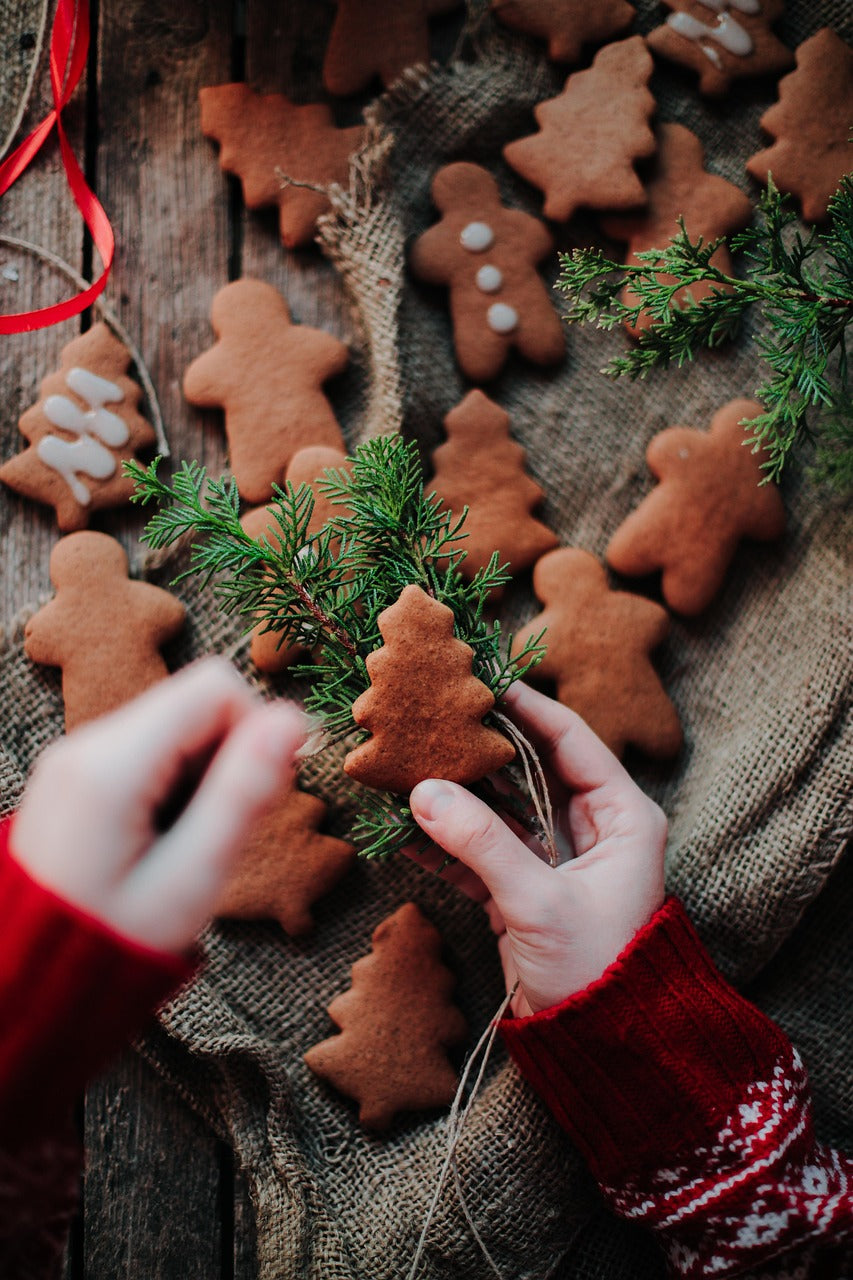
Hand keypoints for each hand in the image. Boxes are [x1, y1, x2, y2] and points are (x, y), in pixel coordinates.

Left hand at [11, 658, 304, 954]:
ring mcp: (76, 755)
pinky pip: (149, 747)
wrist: (36, 977)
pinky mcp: (78, 771)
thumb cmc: (117, 942)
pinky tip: (166, 835)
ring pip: (176, 723)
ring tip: (189, 840)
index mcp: (110, 766)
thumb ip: (244, 793)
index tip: (260, 793)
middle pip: (194, 701)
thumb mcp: (192, 877)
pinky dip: (175, 781)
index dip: (257, 729)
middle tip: (222, 828)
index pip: (215, 687)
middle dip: (229, 755)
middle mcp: (85, 744)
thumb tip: (293, 719)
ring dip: (203, 772)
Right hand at [409, 682, 666, 1017]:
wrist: (603, 1052)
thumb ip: (482, 845)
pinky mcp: (526, 891)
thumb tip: (423, 792)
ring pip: (499, 811)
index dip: (526, 708)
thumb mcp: (540, 902)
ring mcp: (556, 860)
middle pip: (528, 770)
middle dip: (479, 751)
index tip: (481, 681)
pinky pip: (482, 853)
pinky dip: (447, 846)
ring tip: (406, 768)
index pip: (570, 740)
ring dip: (456, 797)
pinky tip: (404, 832)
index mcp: (623, 817)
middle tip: (431, 720)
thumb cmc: (597, 971)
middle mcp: (592, 830)